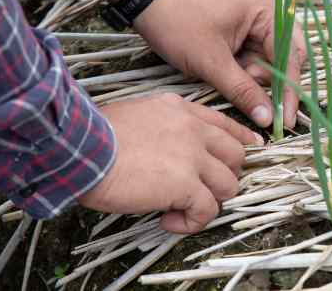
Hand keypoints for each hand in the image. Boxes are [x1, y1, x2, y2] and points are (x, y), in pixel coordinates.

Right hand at [78, 94, 262, 232]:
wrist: (82, 147)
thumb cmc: (97, 134)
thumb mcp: (138, 113)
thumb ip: (163, 124)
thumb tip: (166, 148)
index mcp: (182, 110)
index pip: (226, 124)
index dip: (241, 141)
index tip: (249, 150)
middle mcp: (194, 130)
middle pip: (236, 155)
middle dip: (225, 175)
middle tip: (202, 189)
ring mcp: (193, 156)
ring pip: (229, 185)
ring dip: (210, 201)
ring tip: (180, 208)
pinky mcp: (187, 184)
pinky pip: (207, 210)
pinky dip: (191, 222)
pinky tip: (168, 221)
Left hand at [96, 0, 306, 129]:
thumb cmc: (177, 21)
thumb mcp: (210, 61)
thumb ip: (243, 91)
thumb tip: (267, 119)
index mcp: (267, 10)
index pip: (292, 55)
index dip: (289, 89)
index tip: (285, 119)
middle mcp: (267, 12)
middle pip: (286, 57)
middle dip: (270, 81)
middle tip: (252, 98)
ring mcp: (253, 19)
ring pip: (268, 59)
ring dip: (254, 76)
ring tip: (227, 78)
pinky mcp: (240, 27)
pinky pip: (253, 54)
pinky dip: (243, 69)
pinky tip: (225, 72)